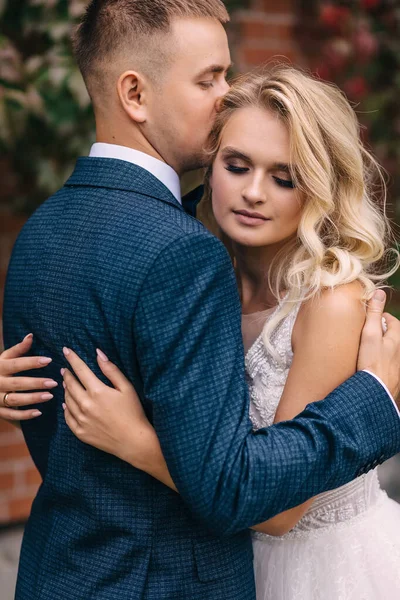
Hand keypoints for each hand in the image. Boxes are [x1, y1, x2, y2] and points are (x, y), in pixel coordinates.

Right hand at [0, 334, 56, 420]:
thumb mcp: (4, 357)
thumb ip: (18, 349)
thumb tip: (31, 336)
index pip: (16, 364)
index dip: (32, 362)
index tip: (49, 360)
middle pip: (17, 383)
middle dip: (36, 383)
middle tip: (53, 382)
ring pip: (15, 400)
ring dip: (33, 399)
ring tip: (50, 396)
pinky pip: (11, 415)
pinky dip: (24, 415)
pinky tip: (39, 412)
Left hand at [62, 347, 152, 464]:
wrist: (134, 442)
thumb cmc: (134, 412)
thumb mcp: (127, 388)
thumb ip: (111, 370)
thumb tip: (98, 354)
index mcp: (97, 391)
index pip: (80, 370)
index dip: (73, 359)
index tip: (66, 350)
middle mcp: (85, 405)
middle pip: (70, 384)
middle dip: (67, 374)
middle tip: (65, 368)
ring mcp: (81, 420)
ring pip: (67, 400)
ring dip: (65, 389)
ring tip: (66, 383)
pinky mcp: (80, 433)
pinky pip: (68, 417)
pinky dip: (65, 408)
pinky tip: (66, 404)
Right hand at [357, 290, 399, 400]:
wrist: (375, 394)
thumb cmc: (372, 363)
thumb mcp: (370, 335)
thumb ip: (374, 314)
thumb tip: (379, 292)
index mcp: (397, 338)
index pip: (391, 320)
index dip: (379, 318)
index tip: (368, 320)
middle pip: (392, 335)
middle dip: (381, 333)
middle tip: (366, 334)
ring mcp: (398, 365)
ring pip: (389, 350)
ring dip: (380, 348)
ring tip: (366, 349)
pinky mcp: (393, 377)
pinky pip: (387, 363)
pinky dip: (380, 361)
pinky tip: (370, 365)